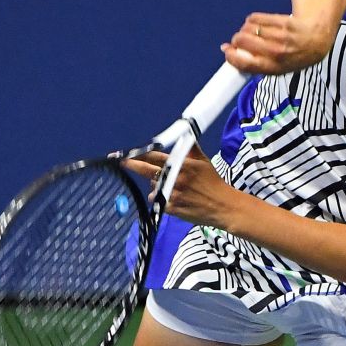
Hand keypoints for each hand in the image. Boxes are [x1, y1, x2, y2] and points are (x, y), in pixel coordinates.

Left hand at [121, 144, 239, 229]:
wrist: (222, 205)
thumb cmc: (214, 182)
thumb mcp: (204, 163)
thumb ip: (191, 150)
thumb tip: (186, 136)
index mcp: (183, 165)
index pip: (156, 157)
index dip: (140, 154)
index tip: (127, 153)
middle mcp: (176, 178)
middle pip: (147, 170)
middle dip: (132, 165)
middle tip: (122, 162)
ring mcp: (173, 194)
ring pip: (152, 188)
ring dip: (155, 187)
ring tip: (169, 189)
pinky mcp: (172, 208)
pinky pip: (157, 202)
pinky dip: (160, 200)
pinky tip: (170, 200)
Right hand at [221, 12, 329, 74]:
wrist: (317, 40)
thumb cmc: (293, 56)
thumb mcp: (276, 67)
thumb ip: (254, 63)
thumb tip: (227, 51)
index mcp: (275, 68)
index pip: (246, 64)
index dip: (232, 56)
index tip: (227, 51)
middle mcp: (279, 53)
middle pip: (243, 41)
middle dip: (237, 40)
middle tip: (240, 40)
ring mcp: (282, 37)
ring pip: (249, 28)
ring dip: (245, 29)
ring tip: (252, 32)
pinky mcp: (283, 22)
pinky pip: (256, 18)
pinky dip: (252, 20)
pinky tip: (257, 23)